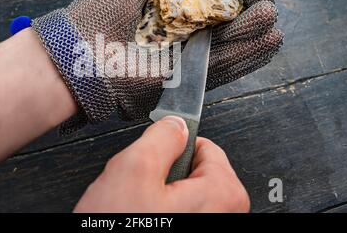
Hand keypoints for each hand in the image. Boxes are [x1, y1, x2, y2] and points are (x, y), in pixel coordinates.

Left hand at [32, 0, 282, 123]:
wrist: (84, 52)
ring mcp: (186, 52)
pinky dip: (248, 58)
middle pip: (226, 13)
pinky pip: (223, 68)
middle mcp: (182, 25)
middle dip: (249, 1)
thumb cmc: (106, 4)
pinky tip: (269, 42)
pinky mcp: (187, 78)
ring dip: (253, 28)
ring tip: (268, 14)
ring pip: (229, 40)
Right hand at [74, 116, 249, 212]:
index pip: (205, 146)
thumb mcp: (134, 169)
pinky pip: (180, 214)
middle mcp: (226, 215)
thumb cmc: (120, 231)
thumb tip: (177, 124)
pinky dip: (161, 213)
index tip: (156, 158)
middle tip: (142, 191)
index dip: (173, 148)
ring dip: (160, 197)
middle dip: (165, 175)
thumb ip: (162, 136)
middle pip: (195, 172)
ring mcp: (211, 227)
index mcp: (223, 194)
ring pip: (183, 195)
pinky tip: (144, 220)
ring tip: (140, 210)